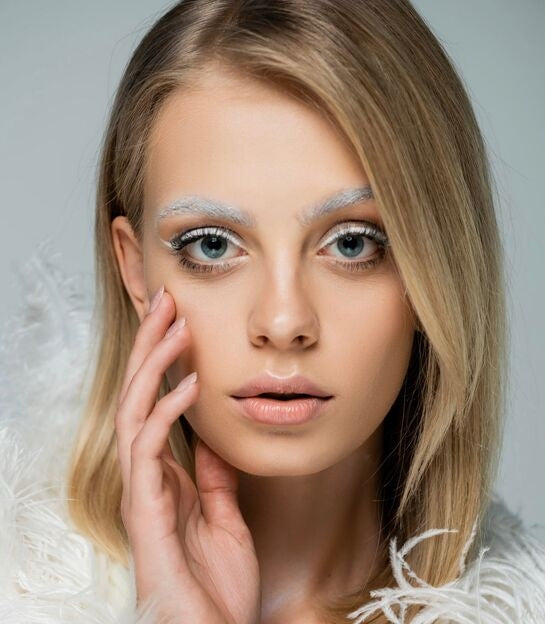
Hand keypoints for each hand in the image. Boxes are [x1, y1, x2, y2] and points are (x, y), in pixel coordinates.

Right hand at [114, 288, 260, 623]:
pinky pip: (148, 450)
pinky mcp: (145, 510)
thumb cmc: (217, 586)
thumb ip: (215, 477)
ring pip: (134, 411)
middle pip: (139, 395)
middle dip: (150, 347)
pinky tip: (190, 383)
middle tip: (165, 301)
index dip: (165, 363)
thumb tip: (212, 439)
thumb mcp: (225, 516)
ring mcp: (143, 491)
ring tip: (173, 325)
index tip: (181, 323)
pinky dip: (167, 412)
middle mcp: (148, 477)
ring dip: (153, 365)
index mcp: (167, 475)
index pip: (157, 404)